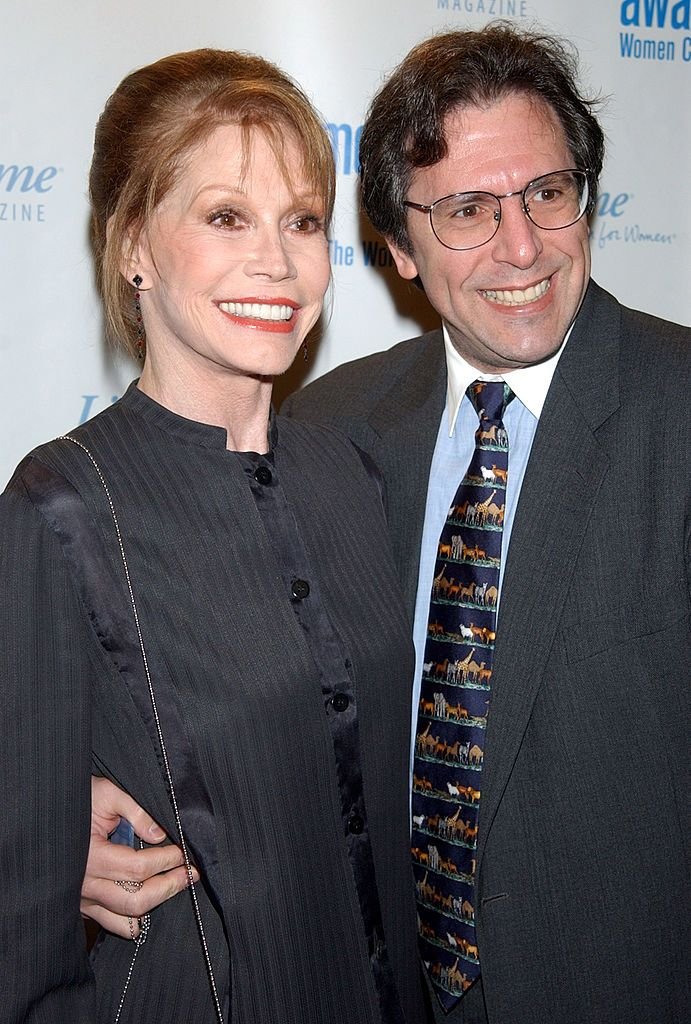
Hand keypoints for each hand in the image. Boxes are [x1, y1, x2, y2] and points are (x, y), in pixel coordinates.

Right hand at [81, 777, 198, 938]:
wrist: (47, 815)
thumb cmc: (79, 800)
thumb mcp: (107, 792)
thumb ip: (136, 810)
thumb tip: (159, 835)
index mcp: (90, 856)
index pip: (137, 868)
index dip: (166, 860)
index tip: (183, 851)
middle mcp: (84, 885)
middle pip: (135, 901)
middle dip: (169, 887)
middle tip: (190, 873)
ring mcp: (83, 900)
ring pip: (126, 919)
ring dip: (156, 904)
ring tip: (176, 885)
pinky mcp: (84, 906)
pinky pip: (112, 923)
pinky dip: (134, 919)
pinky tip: (151, 900)